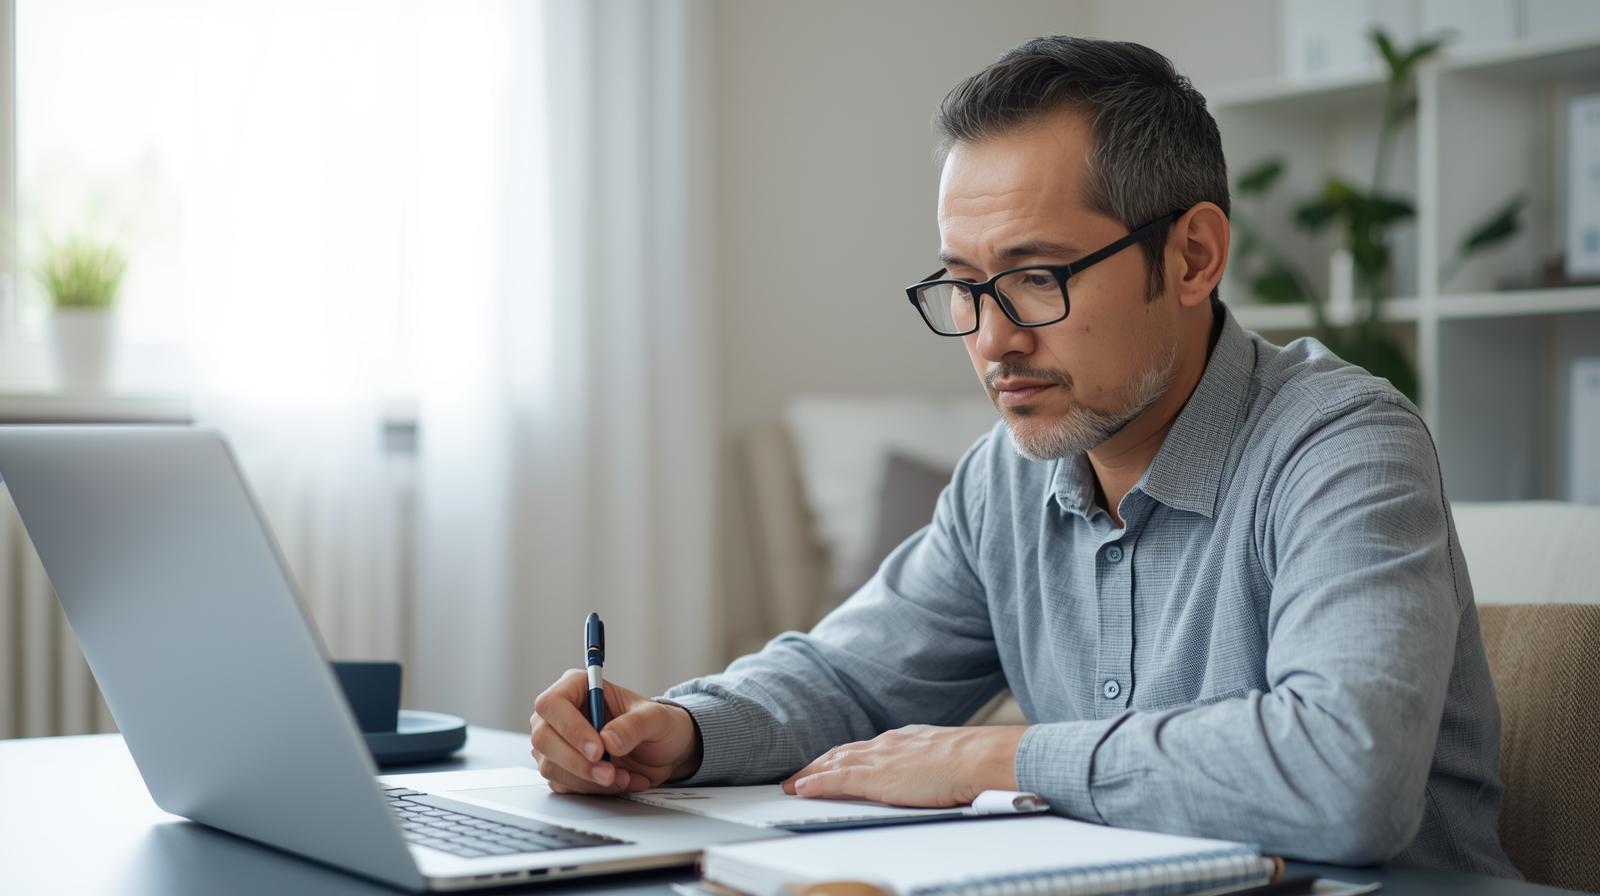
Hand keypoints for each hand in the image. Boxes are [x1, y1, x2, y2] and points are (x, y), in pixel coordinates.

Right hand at [529, 669, 701, 794]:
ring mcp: (557, 743)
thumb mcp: (657, 718)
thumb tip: (608, 739)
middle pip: (543, 738)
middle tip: (609, 773)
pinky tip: (617, 781)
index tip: (598, 750)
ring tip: (621, 777)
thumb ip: (635, 724)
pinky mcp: (563, 768)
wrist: (664, 752)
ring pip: (551, 766)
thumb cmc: (658, 725)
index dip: (571, 729)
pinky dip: (591, 789)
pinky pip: (563, 785)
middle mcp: (561, 714)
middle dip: (578, 762)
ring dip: (587, 779)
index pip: (552, 704)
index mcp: (577, 687)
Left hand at [781, 725, 1026, 806]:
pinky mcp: (876, 778)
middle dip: (820, 763)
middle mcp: (887, 744)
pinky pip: (836, 779)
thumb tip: (938, 770)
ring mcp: (879, 759)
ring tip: (793, 783)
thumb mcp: (948, 755)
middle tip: (801, 774)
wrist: (978, 758)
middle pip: (843, 752)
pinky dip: (816, 783)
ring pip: (834, 763)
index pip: (865, 747)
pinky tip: (801, 789)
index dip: (844, 756)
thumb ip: (934, 761)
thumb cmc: (974, 760)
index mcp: (904, 739)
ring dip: (810, 773)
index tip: (831, 762)